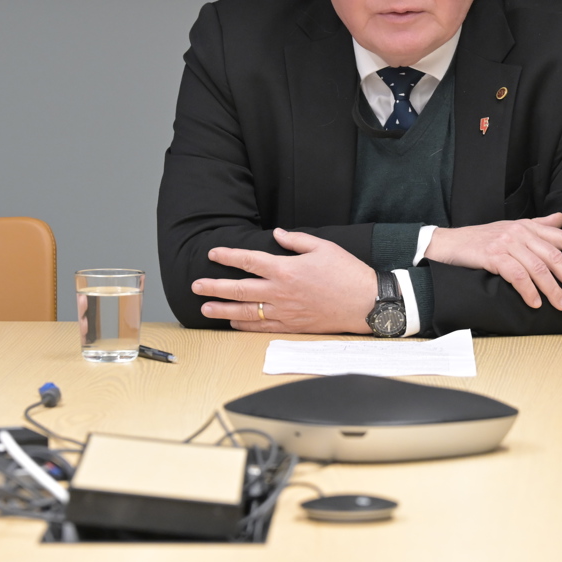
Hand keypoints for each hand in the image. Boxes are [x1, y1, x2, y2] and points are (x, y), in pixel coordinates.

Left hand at [192, 228, 374, 333]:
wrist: (365, 303)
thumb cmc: (346, 273)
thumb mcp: (323, 247)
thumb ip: (296, 240)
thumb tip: (277, 234)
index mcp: (286, 269)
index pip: (248, 261)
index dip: (228, 256)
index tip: (213, 254)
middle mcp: (280, 292)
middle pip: (239, 289)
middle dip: (214, 286)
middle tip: (196, 285)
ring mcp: (284, 312)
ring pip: (245, 312)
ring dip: (222, 309)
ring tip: (205, 307)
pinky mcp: (291, 326)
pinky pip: (260, 327)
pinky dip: (243, 325)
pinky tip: (232, 322)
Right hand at [425, 213, 561, 309]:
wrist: (450, 243)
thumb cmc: (483, 239)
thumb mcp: (513, 228)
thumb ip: (539, 225)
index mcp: (529, 226)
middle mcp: (521, 232)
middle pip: (554, 255)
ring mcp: (507, 243)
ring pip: (538, 267)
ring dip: (552, 289)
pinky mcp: (493, 256)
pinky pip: (516, 275)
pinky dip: (528, 291)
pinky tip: (534, 303)